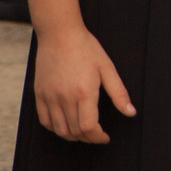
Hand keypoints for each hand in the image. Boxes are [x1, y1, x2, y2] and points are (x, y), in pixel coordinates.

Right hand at [34, 23, 135, 142]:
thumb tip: (131, 112)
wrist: (59, 32)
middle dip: (88, 138)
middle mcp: (65, 97)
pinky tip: (65, 124)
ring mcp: (50, 96)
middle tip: (96, 134)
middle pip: (75, 131)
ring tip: (82, 131)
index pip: (89, 127)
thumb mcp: (107, 67)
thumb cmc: (85, 47)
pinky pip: (45, 120)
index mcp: (84, 92)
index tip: (105, 137)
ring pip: (60, 129)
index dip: (98, 137)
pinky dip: (55, 128)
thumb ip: (119, 93)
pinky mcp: (40, 93)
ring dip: (73, 136)